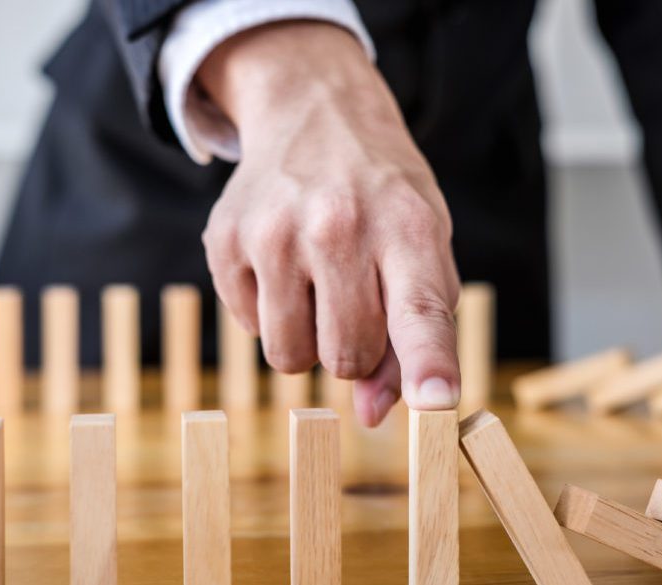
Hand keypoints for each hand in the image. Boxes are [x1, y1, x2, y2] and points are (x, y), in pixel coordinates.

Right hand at [198, 21, 460, 425]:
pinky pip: (248, 329)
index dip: (429, 364)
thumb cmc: (383, 199)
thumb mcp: (422, 250)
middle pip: (346, 356)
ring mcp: (274, 231)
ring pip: (289, 357)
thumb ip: (414, 335)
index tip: (437, 403)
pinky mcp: (224, 238)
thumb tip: (373, 416)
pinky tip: (284, 265)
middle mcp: (338, 225)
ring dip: (308, 341)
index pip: (420, 310)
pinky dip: (269, 313)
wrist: (317, 116)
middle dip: (355, 352)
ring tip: (319, 285)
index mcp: (407, 228)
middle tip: (357, 302)